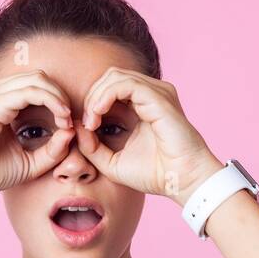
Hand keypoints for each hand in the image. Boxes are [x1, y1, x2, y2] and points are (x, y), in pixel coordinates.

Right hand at [0, 69, 74, 203]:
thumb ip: (53, 149)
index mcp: (0, 100)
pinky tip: (60, 118)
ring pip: (38, 80)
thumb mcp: (30, 162)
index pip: (36, 86)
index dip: (58, 101)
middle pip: (39, 77)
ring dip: (58, 98)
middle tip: (70, 120)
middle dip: (61, 95)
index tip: (69, 125)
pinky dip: (51, 101)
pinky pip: (31, 92)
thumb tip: (72, 131)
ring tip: (66, 119)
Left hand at [75, 67, 222, 205]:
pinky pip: (124, 84)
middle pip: (110, 77)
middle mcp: (151, 94)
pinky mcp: (158, 97)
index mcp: (142, 105)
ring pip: (115, 76)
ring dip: (95, 98)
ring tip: (91, 122)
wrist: (181, 181)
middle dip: (91, 98)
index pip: (109, 87)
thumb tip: (76, 127)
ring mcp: (157, 92)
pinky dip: (105, 97)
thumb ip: (92, 147)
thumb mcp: (112, 163)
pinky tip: (98, 115)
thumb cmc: (154, 174)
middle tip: (86, 124)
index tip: (84, 128)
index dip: (91, 103)